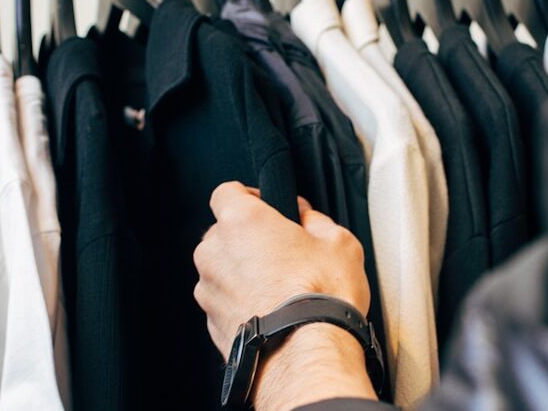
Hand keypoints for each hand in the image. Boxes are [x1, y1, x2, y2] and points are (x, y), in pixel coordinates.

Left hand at [193, 182, 376, 410]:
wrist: (305, 356)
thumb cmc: (321, 297)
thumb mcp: (338, 242)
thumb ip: (316, 221)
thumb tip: (307, 218)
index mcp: (241, 220)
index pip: (226, 191)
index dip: (248, 196)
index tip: (267, 206)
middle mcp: (215, 251)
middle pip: (223, 231)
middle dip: (248, 237)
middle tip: (282, 250)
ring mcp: (209, 288)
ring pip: (221, 267)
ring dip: (241, 271)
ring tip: (279, 287)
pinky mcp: (210, 320)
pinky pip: (223, 299)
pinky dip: (240, 300)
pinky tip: (269, 310)